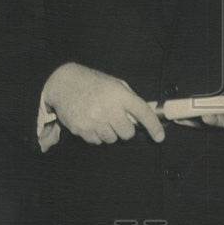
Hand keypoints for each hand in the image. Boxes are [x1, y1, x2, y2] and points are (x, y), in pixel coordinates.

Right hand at [43, 62, 164, 144]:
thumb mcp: (115, 84)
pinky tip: (92, 122)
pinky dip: (97, 135)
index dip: (153, 126)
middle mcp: (107, 109)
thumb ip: (129, 99)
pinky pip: (97, 141)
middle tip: (119, 120)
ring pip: (112, 139)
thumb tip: (141, 116)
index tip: (159, 136)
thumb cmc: (92, 83)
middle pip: (127, 133)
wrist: (64, 84)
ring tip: (102, 119)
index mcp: (119, 95)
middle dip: (126, 129)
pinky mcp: (81, 129)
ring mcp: (93, 120)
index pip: (142, 113)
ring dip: (111, 132)